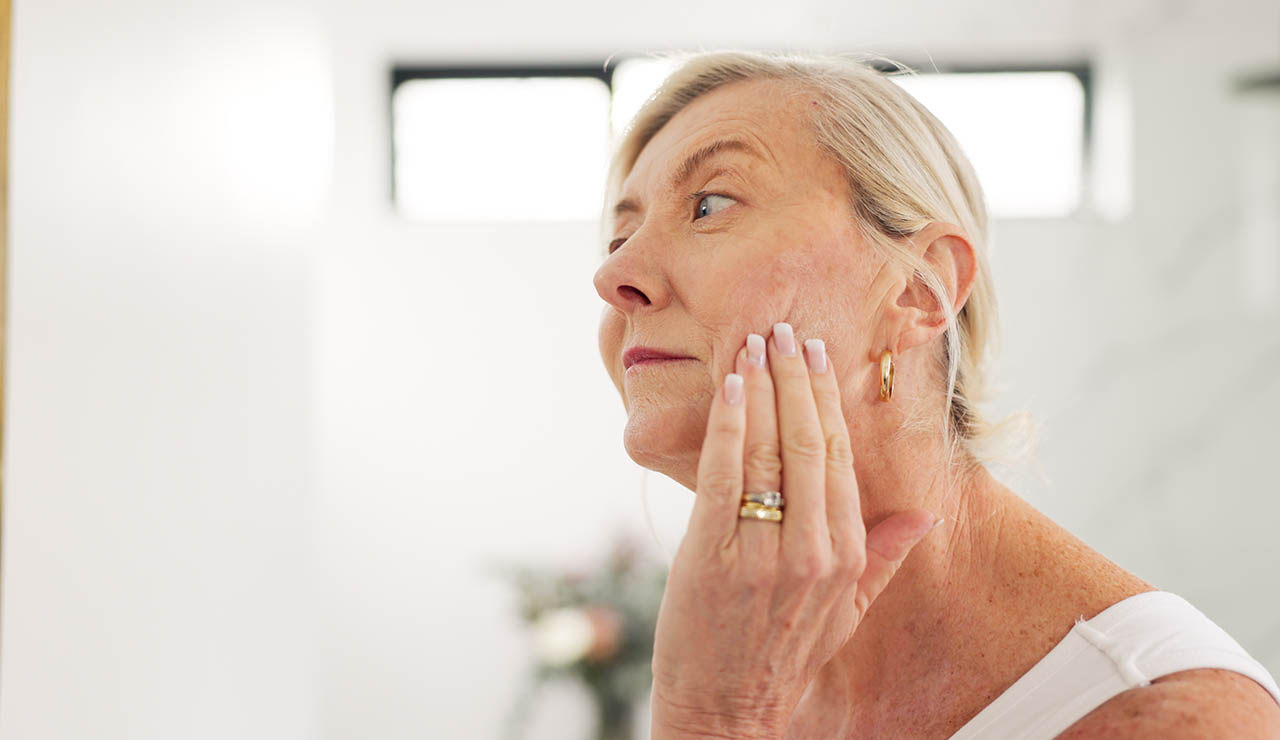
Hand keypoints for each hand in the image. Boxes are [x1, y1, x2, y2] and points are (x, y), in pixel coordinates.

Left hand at [650, 323, 939, 738]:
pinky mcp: (713, 554)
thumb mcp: (848, 612)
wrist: (726, 708)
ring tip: (754, 344)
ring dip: (761, 388)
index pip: (840, 458)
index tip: (818, 357)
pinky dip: (729, 424)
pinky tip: (730, 386)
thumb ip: (886, 558)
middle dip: (797, 379)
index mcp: (848, 556)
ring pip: (768, 450)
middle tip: (785, 331)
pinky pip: (724, 474)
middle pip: (809, 442)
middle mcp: (814, 549)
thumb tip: (926, 517)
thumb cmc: (784, 654)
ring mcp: (763, 551)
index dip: (828, 401)